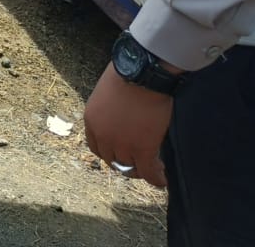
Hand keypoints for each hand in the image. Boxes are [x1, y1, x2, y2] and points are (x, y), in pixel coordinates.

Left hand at [84, 63, 172, 188]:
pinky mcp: (143, 149)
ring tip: (153, 170)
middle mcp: (103, 136)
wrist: (142, 73)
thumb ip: (109, 110)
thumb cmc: (128, 73)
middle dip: (125, 163)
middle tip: (138, 163)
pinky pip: (148, 172)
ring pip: (130, 168)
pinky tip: (162, 180)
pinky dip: (156, 179)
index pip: (96, 147)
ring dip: (141, 171)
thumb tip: (120, 115)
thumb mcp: (107, 93)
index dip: (109, 152)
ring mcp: (122, 144)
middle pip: (112, 160)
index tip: (119, 153)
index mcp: (91, 121)